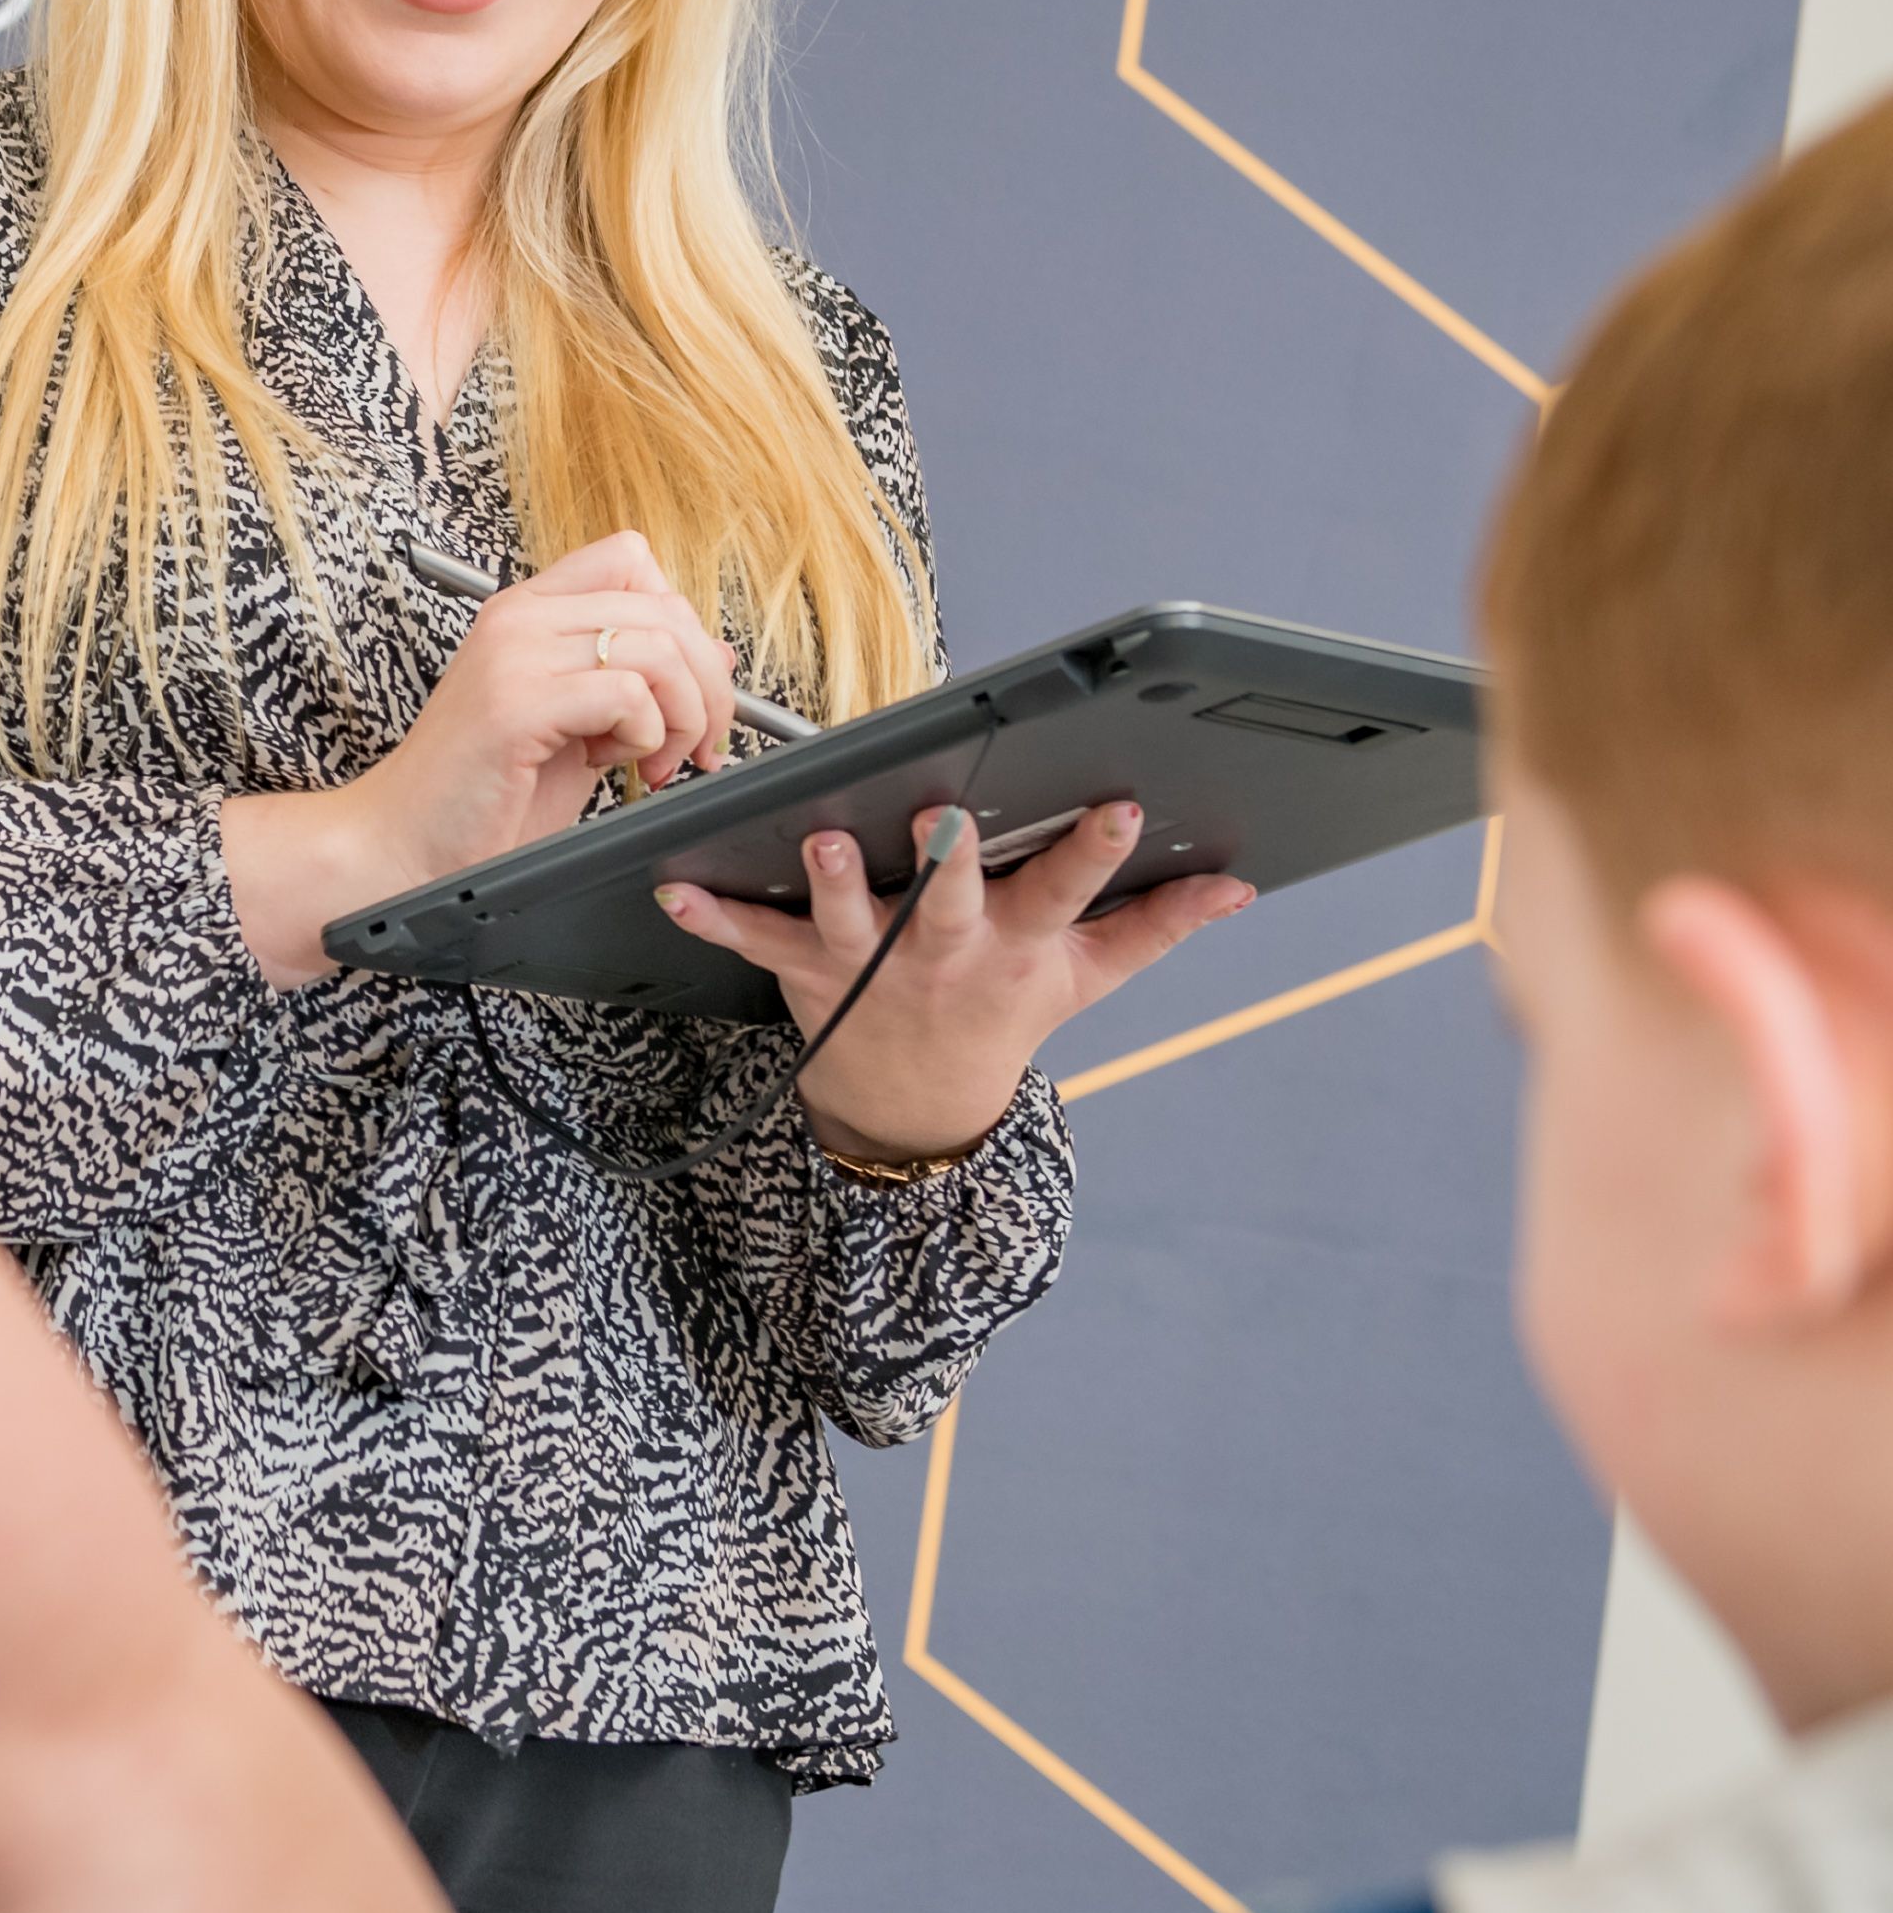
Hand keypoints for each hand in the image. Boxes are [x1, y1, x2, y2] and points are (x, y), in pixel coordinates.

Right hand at [223, 534, 736, 986]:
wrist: (403, 846)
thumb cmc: (484, 794)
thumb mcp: (578, 726)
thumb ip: (635, 683)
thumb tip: (715, 655)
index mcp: (527, 612)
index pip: (632, 559)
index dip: (678, 621)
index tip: (684, 691)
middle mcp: (519, 619)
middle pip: (664, 606)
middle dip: (705, 685)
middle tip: (694, 746)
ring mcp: (514, 655)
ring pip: (658, 648)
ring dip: (681, 718)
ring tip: (651, 765)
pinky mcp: (514, 704)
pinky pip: (627, 695)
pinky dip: (645, 739)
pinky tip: (614, 769)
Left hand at [656, 799, 1251, 1163]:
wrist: (914, 1106)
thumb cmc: (1002, 1013)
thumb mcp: (1084, 978)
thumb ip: (1156, 925)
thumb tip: (1237, 884)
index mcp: (1016, 945)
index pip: (1068, 892)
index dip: (1096, 851)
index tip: (1119, 805)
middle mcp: (944, 952)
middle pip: (951, 903)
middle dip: (952, 862)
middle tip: (951, 821)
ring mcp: (870, 963)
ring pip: (850, 918)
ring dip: (835, 881)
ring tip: (824, 843)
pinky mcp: (804, 972)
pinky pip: (754, 939)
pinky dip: (713, 914)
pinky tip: (674, 885)